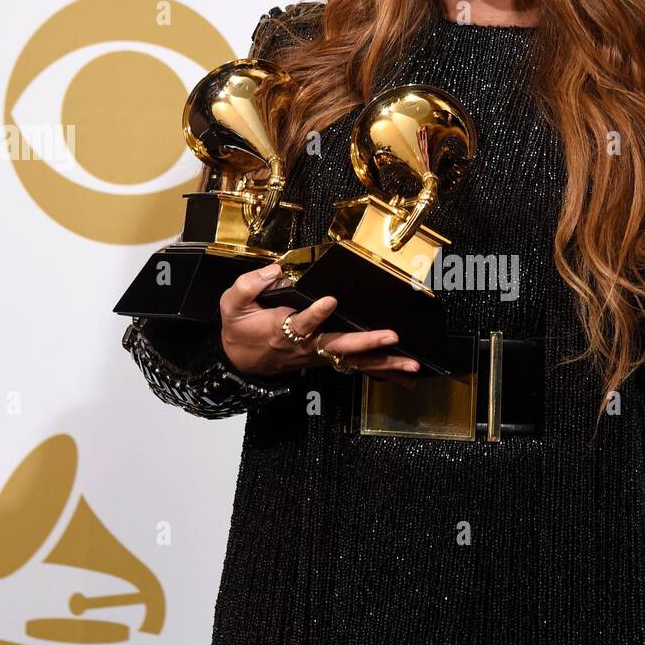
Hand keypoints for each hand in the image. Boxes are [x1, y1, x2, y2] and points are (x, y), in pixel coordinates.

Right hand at [218, 265, 421, 383]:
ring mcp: (318, 355)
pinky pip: (357, 367)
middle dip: (367, 342)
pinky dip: (382, 371)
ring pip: (354, 361)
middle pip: (339, 346)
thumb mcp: (232, 304)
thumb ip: (249, 285)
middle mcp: (305, 346)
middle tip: (391, 337)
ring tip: (411, 364)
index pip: (301, 323)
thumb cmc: (240, 329)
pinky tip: (406, 375)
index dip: (315, 313)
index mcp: (282, 330)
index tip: (330, 300)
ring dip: (384, 363)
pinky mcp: (326, 360)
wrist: (239, 363)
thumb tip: (274, 270)